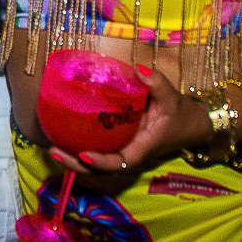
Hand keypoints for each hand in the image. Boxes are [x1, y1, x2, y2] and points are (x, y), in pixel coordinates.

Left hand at [48, 66, 210, 178]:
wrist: (188, 124)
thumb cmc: (179, 113)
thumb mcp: (172, 97)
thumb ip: (157, 83)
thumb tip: (138, 70)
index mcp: (143, 147)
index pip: (121, 162)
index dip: (102, 162)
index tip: (84, 155)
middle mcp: (130, 154)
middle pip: (102, 170)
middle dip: (78, 166)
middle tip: (55, 153)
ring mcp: (123, 151)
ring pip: (97, 166)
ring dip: (74, 162)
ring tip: (53, 150)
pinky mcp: (118, 145)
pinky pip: (98, 152)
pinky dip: (79, 150)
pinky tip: (61, 138)